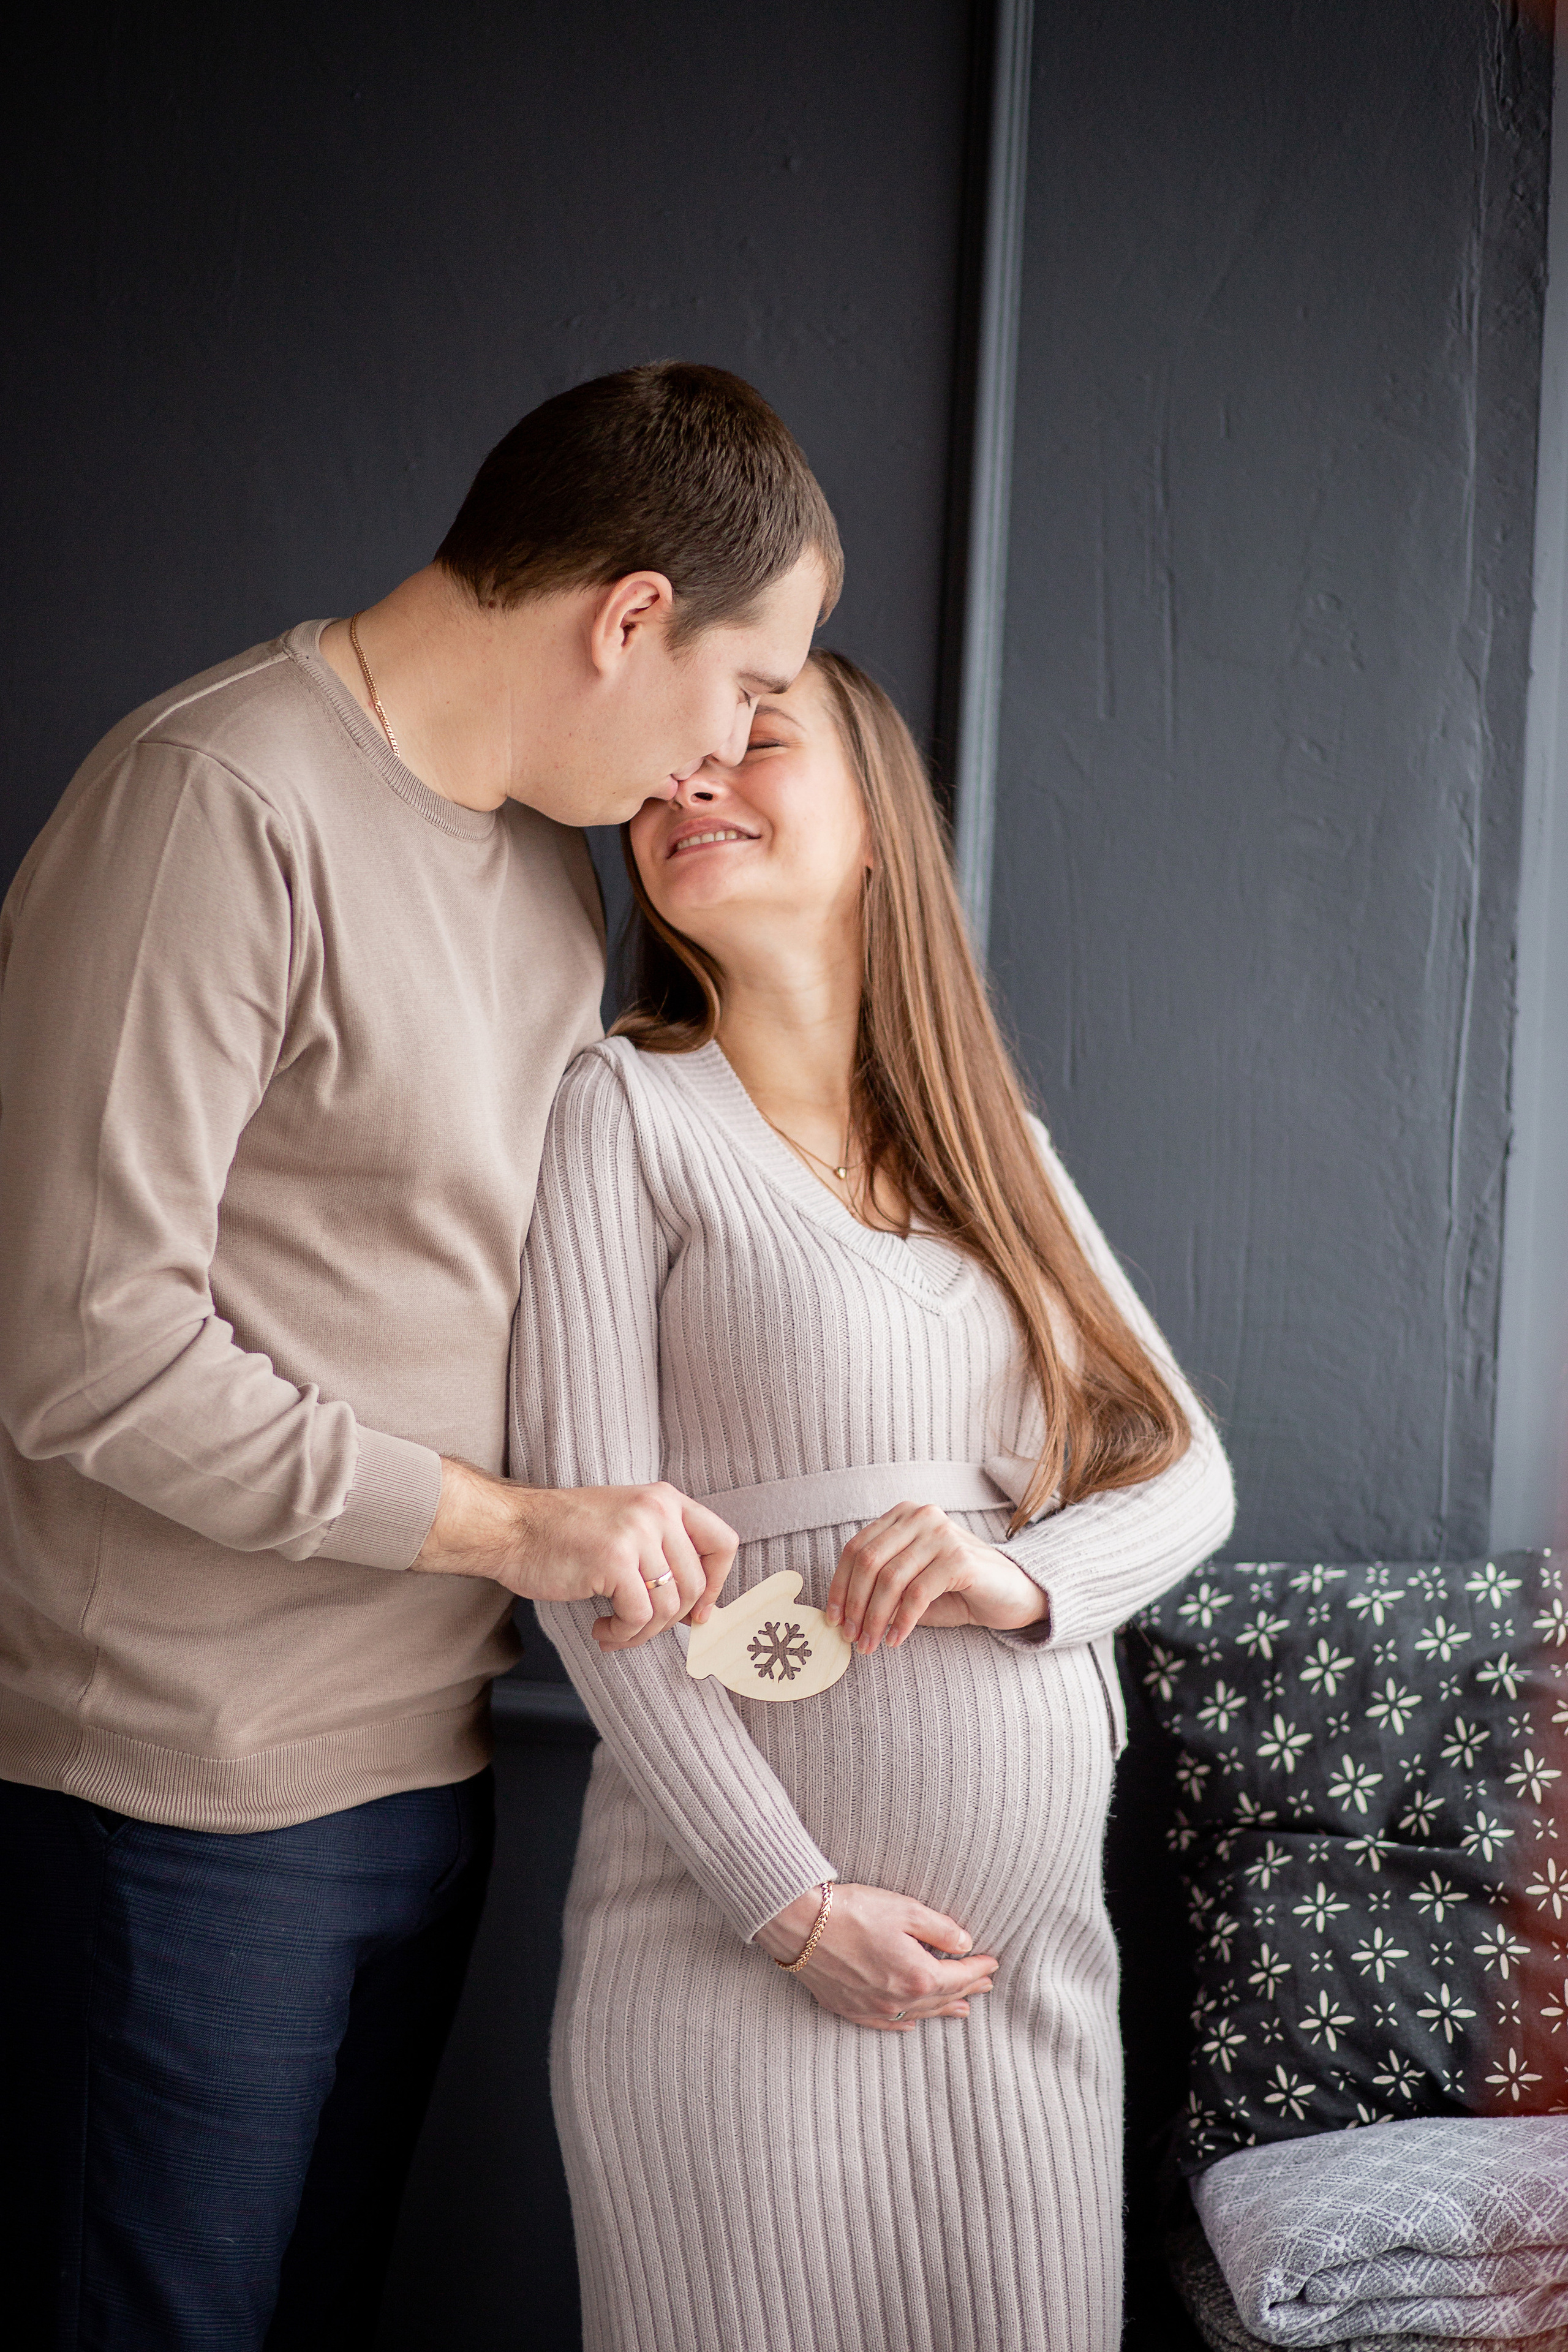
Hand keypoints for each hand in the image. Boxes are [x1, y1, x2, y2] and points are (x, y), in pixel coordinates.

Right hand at [411, 1459, 737, 1649]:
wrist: (511, 1529)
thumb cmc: (563, 1535)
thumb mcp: (626, 1526)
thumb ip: (664, 1554)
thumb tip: (700, 1610)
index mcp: (665, 1498)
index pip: (724, 1543)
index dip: (716, 1584)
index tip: (696, 1611)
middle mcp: (657, 1510)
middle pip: (695, 1585)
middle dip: (669, 1620)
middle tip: (637, 1625)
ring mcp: (636, 1533)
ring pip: (668, 1607)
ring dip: (642, 1632)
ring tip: (615, 1630)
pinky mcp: (614, 1561)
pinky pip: (640, 1617)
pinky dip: (623, 1634)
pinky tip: (601, 1630)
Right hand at [756, 1883, 998, 2028]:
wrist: (801, 1925)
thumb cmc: (854, 1911)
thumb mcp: (906, 1909)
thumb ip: (941, 1929)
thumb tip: (965, 1944)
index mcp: (917, 1976)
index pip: (959, 1976)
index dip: (978, 1969)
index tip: (993, 1963)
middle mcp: (898, 2000)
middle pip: (941, 1998)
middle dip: (966, 1989)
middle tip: (984, 1986)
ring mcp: (872, 2008)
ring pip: (918, 2014)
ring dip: (942, 2010)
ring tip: (961, 2010)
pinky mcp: (849, 2008)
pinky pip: (886, 2023)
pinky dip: (904, 2023)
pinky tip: (911, 2024)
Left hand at [824, 1505, 1048, 1654]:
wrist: (1013, 1594)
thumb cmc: (956, 1591)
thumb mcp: (911, 1583)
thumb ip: (881, 1587)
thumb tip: (842, 1614)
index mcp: (903, 1516)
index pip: (856, 1548)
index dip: (839, 1585)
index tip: (832, 1618)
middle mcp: (921, 1517)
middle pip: (868, 1561)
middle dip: (854, 1604)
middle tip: (850, 1637)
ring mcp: (942, 1534)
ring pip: (890, 1579)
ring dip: (874, 1618)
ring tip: (869, 1645)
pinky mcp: (960, 1559)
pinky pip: (918, 1594)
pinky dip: (902, 1621)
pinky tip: (895, 1640)